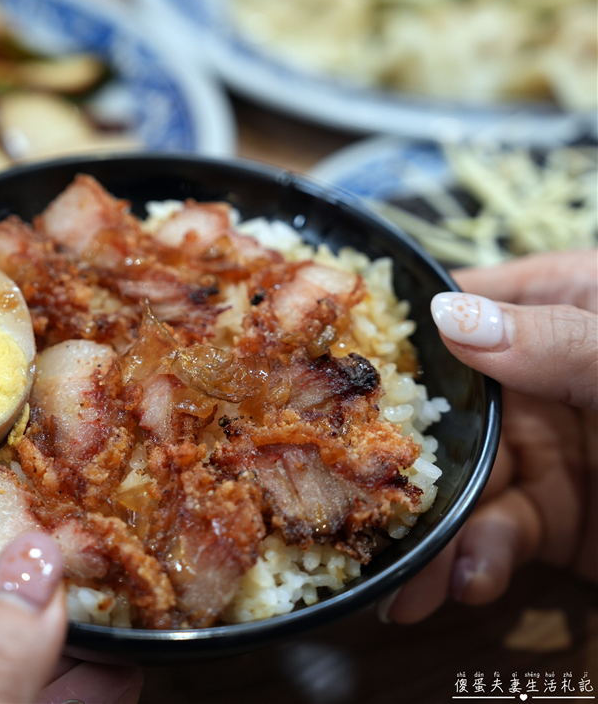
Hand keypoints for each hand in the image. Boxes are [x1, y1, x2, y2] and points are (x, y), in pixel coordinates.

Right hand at [385, 249, 596, 622]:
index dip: (395, 337)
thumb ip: (563, 341)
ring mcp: (547, 453)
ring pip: (459, 484)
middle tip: (348, 499)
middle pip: (441, 411)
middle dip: (397, 459)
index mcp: (562, 309)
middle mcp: (540, 379)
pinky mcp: (557, 523)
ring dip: (428, 531)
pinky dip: (475, 564)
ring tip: (402, 579)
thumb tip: (451, 319)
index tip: (328, 370)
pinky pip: (496, 538)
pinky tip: (466, 585)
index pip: (460, 306)